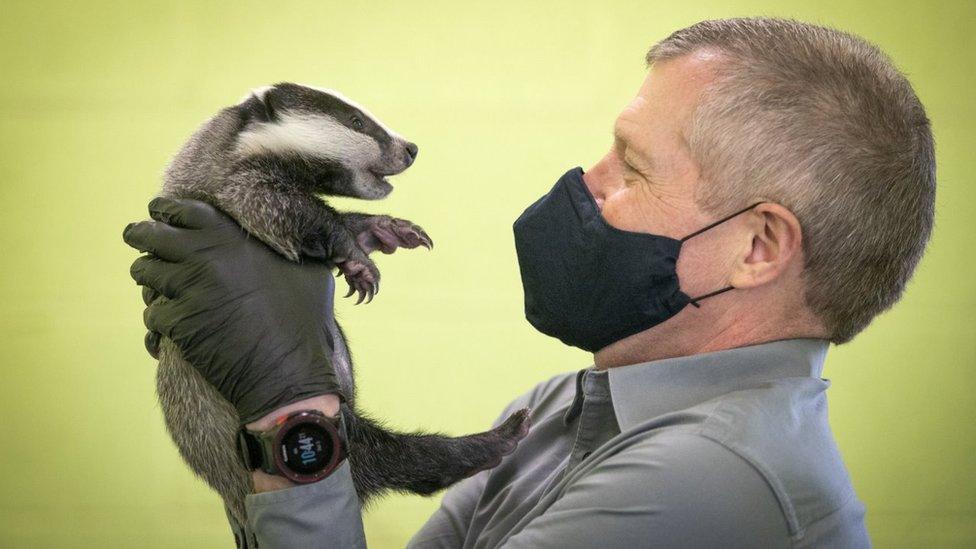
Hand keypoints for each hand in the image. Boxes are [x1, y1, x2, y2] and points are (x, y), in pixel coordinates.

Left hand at [123, 197, 343, 423]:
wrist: (289, 371)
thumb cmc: (304, 321)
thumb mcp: (311, 272)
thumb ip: (295, 248)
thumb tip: (300, 238)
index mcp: (231, 237)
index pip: (181, 210)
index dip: (164, 210)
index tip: (158, 213)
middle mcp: (202, 257)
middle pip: (149, 235)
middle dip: (140, 236)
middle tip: (138, 238)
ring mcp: (186, 291)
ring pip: (144, 275)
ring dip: (149, 280)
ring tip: (158, 286)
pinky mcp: (177, 324)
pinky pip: (152, 314)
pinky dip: (159, 321)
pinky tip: (171, 328)